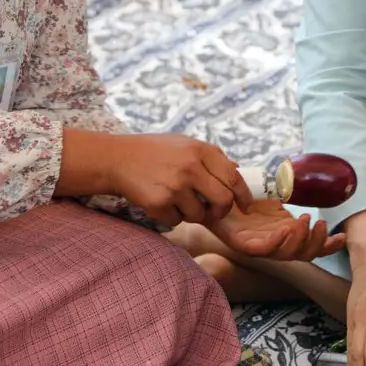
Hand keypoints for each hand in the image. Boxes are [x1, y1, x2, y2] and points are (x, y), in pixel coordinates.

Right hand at [103, 134, 253, 228]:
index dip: (244, 196)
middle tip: (213, 211)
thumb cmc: (155, 152)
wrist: (118, 158)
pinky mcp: (159, 203)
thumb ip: (211, 158)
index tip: (246, 207)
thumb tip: (238, 172)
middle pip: (223, 200)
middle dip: (220, 211)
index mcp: (200, 150)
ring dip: (191, 213)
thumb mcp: (185, 144)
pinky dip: (171, 216)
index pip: (234, 177)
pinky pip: (177, 221)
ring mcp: (174, 186)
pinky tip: (160, 201)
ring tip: (176, 198)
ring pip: (199, 214)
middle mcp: (190, 167)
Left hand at [207, 200, 345, 260]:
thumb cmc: (239, 193)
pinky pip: (264, 249)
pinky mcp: (242, 244)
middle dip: (317, 243)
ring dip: (300, 240)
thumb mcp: (268, 191)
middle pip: (301, 255)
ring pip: (285, 254)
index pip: (309, 247)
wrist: (210, 193)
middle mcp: (273, 242)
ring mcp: (258, 245)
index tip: (342, 237)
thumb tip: (301, 173)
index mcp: (283, 232)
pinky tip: (286, 228)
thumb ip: (285, 188)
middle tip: (320, 224)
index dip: (327, 246)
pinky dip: (279, 241)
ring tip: (305, 220)